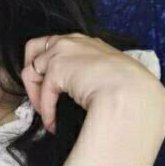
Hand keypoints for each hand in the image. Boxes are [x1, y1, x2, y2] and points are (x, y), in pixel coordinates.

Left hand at [22, 33, 164, 133]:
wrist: (134, 93)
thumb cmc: (132, 90)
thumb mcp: (112, 76)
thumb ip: (96, 76)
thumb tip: (89, 95)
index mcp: (87, 42)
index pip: (56, 45)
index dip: (47, 66)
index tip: (51, 88)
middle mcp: (72, 41)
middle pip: (34, 49)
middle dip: (31, 73)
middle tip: (38, 97)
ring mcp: (63, 52)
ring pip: (30, 71)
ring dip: (35, 96)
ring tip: (47, 115)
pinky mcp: (57, 68)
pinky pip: (42, 93)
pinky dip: (46, 111)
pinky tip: (53, 123)